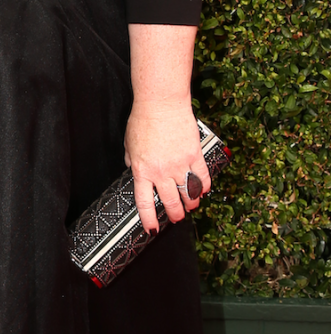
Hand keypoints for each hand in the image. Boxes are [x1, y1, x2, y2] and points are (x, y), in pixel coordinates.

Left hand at [123, 100, 209, 234]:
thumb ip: (132, 160)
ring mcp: (179, 164)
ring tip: (192, 205)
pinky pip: (202, 176)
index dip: (149, 220)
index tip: (153, 229)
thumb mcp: (129, 144)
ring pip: (189, 193)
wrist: (161, 104)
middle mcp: (161, 172)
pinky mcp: (194, 154)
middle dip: (175, 214)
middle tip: (177, 217)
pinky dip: (204, 186)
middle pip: (171, 202)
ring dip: (191, 203)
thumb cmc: (143, 120)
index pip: (145, 203)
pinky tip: (203, 190)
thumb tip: (132, 168)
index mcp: (142, 171)